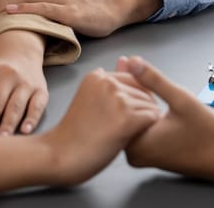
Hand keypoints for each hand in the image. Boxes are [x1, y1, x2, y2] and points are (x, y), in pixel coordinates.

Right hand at [39, 68, 160, 185]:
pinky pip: (152, 118)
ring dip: (144, 121)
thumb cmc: (75, 132)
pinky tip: (132, 137)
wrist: (62, 155)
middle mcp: (108, 82)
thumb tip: (125, 58)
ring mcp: (118, 99)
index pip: (134, 79)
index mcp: (98, 76)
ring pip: (150, 105)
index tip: (117, 116)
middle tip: (120, 127)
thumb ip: (109, 81)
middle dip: (141, 109)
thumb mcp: (90, 98)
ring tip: (124, 134)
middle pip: (145, 92)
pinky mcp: (126, 118)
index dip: (133, 100)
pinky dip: (148, 129)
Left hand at [120, 56, 213, 189]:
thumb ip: (154, 80)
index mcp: (136, 143)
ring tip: (136, 77)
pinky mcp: (146, 154)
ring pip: (130, 119)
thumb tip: (132, 62)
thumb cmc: (206, 134)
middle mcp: (132, 154)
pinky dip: (142, 111)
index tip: (122, 61)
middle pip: (122, 112)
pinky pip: (138, 127)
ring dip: (136, 99)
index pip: (119, 105)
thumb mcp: (181, 99)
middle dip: (127, 88)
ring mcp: (138, 156)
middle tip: (125, 63)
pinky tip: (149, 97)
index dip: (123, 80)